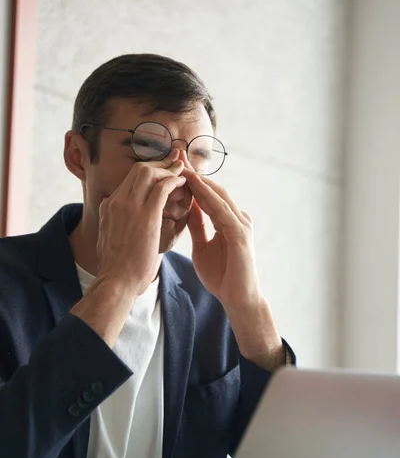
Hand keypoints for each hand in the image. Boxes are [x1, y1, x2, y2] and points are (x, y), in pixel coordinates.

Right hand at [97, 149, 185, 296]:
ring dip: (169, 169)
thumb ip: (110, 222)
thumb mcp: (106, 238)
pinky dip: (174, 180)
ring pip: (150, 173)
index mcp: (108, 206)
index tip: (162, 171)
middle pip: (139, 169)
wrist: (116, 281)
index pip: (129, 179)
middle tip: (176, 161)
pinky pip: (162, 187)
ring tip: (183, 169)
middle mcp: (117, 200)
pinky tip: (184, 182)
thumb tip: (108, 216)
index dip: (148, 171)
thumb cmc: (117, 267)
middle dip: (160, 163)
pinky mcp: (146, 214)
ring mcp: (130, 205)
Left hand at [185, 171, 284, 369]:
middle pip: (213, 190)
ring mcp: (240, 224)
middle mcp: (236, 218)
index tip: (172, 169)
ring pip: (218, 196)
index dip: (190, 182)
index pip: (207, 195)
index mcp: (228, 220)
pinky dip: (208, 198)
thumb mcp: (203, 247)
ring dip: (200, 181)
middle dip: (194, 175)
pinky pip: (222, 211)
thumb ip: (198, 227)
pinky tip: (195, 187)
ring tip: (182, 167)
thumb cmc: (222, 276)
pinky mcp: (240, 234)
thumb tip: (187, 209)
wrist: (238, 299)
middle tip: (176, 158)